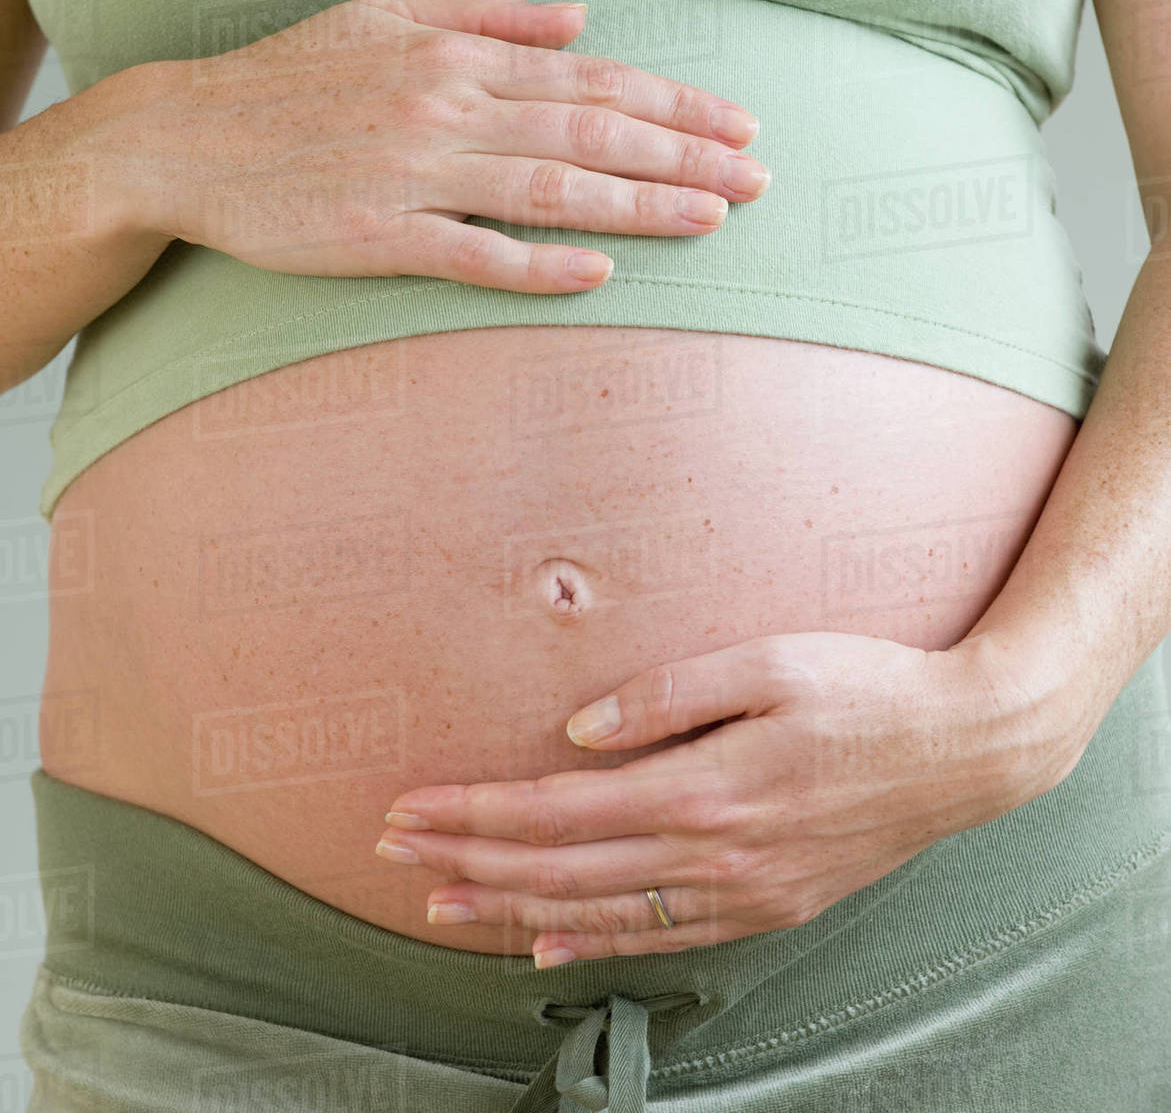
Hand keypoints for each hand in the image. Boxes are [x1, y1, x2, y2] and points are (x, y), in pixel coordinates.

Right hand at [134, 0, 768, 289]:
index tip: (737, 126)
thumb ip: (487, 15)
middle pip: (591, 129)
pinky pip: (475, 254)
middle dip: (685, 154)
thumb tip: (577, 20)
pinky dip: (540, 265)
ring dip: (638, 204)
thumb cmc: (291, 82)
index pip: (592, 79)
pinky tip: (598, 274)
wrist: (187, 138)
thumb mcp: (386, 17)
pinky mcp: (378, 237)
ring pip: (551, 187)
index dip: (674, 104)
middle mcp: (447, 108)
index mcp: (456, 57)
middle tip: (759, 178)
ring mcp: (414, 175)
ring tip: (712, 218)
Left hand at [376, 630, 1074, 965]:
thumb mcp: (768, 662)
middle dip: (468, 856)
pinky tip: (544, 943)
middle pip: (559, 867)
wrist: (964, 750)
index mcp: (702, 787)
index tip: (411, 805)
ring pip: (597, 912)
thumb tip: (576, 730)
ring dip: (511, 906)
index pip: (555, 808)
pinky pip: (659, 936)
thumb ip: (664, 694)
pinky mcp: (765, 904)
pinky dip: (592, 942)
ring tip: (441, 901)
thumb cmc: (866, 689)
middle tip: (394, 849)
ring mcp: (740, 891)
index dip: (474, 810)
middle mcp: (711, 854)